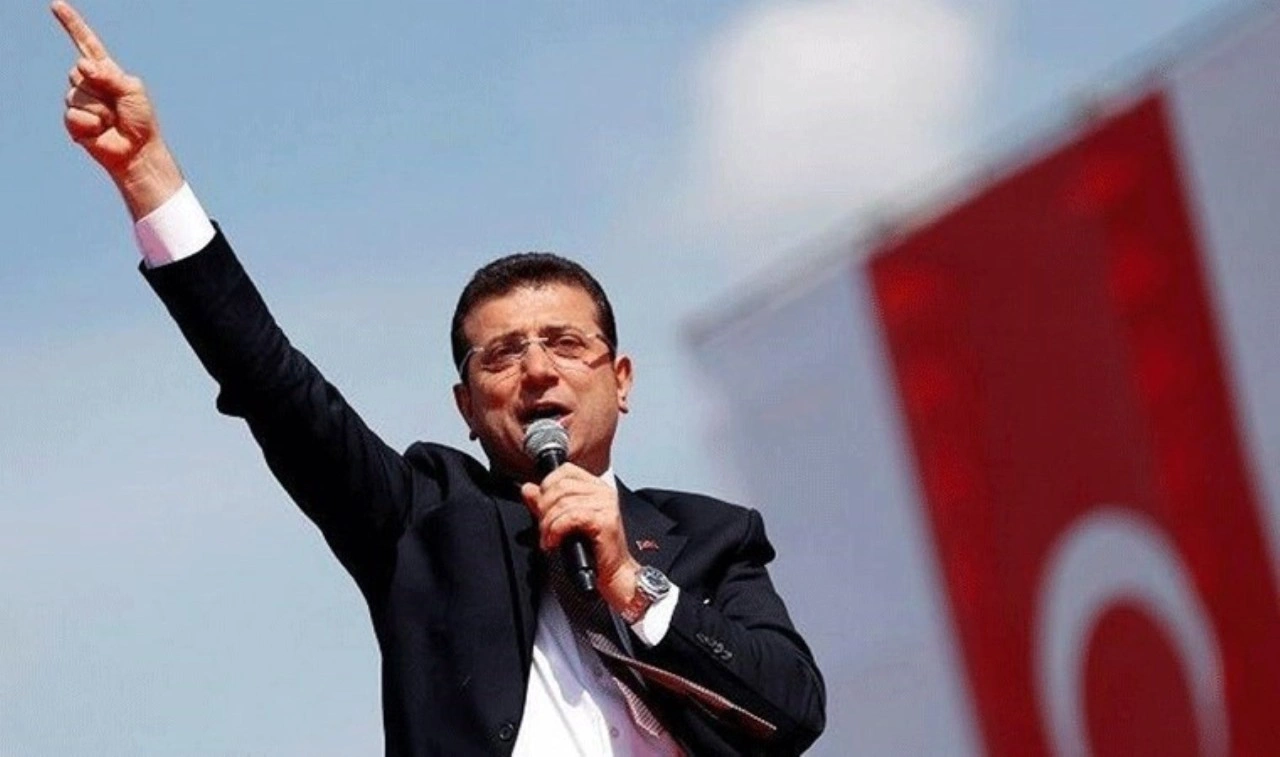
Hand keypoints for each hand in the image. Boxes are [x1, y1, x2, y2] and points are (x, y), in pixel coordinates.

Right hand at [52, 1, 182, 218]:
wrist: (137, 150)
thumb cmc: (141, 121)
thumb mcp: (132, 90)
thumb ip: (109, 74)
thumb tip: (81, 64)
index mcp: (106, 71)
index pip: (86, 43)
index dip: (71, 24)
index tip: (57, 5)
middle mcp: (89, 83)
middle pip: (79, 71)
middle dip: (101, 88)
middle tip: (117, 107)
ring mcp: (79, 101)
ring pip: (76, 94)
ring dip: (99, 110)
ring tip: (112, 121)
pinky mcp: (73, 121)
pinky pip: (73, 114)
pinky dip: (90, 123)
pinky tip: (100, 131)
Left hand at [521, 466, 640, 611]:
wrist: (612, 574)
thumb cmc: (591, 550)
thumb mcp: (562, 522)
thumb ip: (545, 504)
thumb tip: (527, 488)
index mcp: (595, 487)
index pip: (565, 471)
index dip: (547, 486)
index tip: (542, 507)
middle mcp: (603, 492)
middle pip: (560, 486)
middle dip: (544, 509)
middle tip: (543, 529)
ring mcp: (606, 504)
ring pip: (563, 503)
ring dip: (548, 524)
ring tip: (548, 539)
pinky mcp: (605, 520)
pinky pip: (571, 517)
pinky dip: (556, 530)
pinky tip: (554, 542)